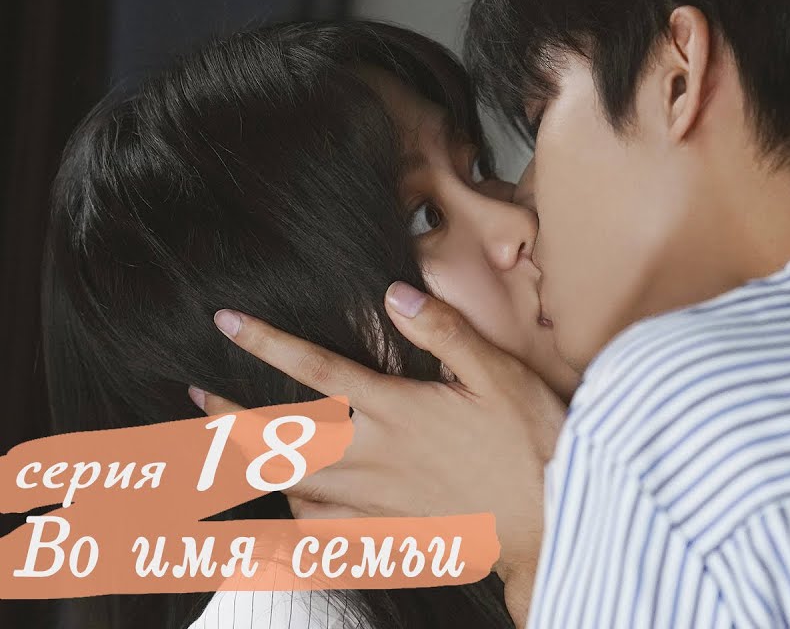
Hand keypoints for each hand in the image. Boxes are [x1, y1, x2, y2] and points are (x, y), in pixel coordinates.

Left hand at [193, 281, 565, 618]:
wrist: (551, 522)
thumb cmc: (532, 443)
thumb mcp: (498, 373)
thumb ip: (444, 332)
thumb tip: (393, 294)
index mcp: (398, 410)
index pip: (316, 369)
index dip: (265, 343)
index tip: (226, 323)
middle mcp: (376, 457)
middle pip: (282, 438)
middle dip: (230, 417)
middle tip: (197, 399)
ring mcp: (378, 502)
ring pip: (292, 487)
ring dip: (253, 466)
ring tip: (225, 450)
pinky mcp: (390, 536)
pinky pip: (322, 535)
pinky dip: (293, 520)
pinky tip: (287, 506)